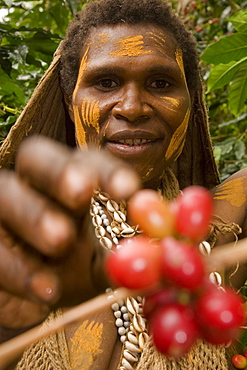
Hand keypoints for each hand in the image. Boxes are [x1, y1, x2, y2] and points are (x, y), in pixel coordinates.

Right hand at [0, 136, 139, 332]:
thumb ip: (126, 255)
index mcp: (70, 183)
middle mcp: (34, 185)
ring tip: (60, 242)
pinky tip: (44, 289)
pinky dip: (17, 267)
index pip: (87, 160)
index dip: (106, 171)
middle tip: (82, 192)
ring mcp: (2, 210)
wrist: (36, 298)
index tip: (129, 191)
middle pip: (36, 156)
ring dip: (34, 215)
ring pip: (6, 193)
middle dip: (59, 172)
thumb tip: (163, 250)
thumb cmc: (75, 270)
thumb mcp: (102, 263)